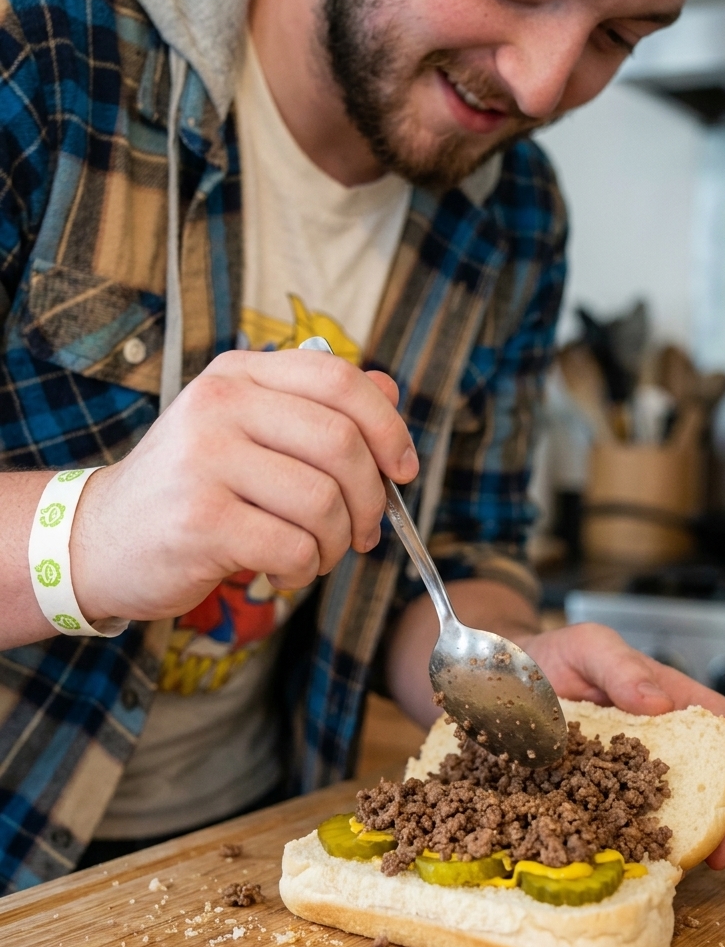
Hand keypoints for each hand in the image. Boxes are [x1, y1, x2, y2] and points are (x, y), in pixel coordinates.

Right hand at [70, 349, 417, 622]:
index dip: (388, 426)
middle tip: (364, 532)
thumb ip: (316, 408)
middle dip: (370, 499)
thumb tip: (390, 388)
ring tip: (316, 555)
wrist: (99, 539)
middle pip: (342, 444)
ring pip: (324, 502)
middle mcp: (219, 406)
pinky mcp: (201, 522)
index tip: (403, 471)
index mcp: (238, 375)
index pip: (340, 380)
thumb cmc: (190, 489)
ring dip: (337, 543)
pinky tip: (283, 571)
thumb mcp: (247, 432)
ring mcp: (205, 461)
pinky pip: (295, 548)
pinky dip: (305, 570)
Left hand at [520, 621, 724, 869]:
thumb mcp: (589, 645)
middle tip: (721, 851)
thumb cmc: (555, 655)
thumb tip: (660, 703)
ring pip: (671, 810)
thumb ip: (621, 667)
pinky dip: (638, 844)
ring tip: (684, 867)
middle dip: (723, 817)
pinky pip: (626, 822)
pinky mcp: (599, 794)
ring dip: (686, 841)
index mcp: (668, 701)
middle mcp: (658, 742)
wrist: (505, 678)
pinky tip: (634, 863)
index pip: (724, 723)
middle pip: (708, 780)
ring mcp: (629, 772)